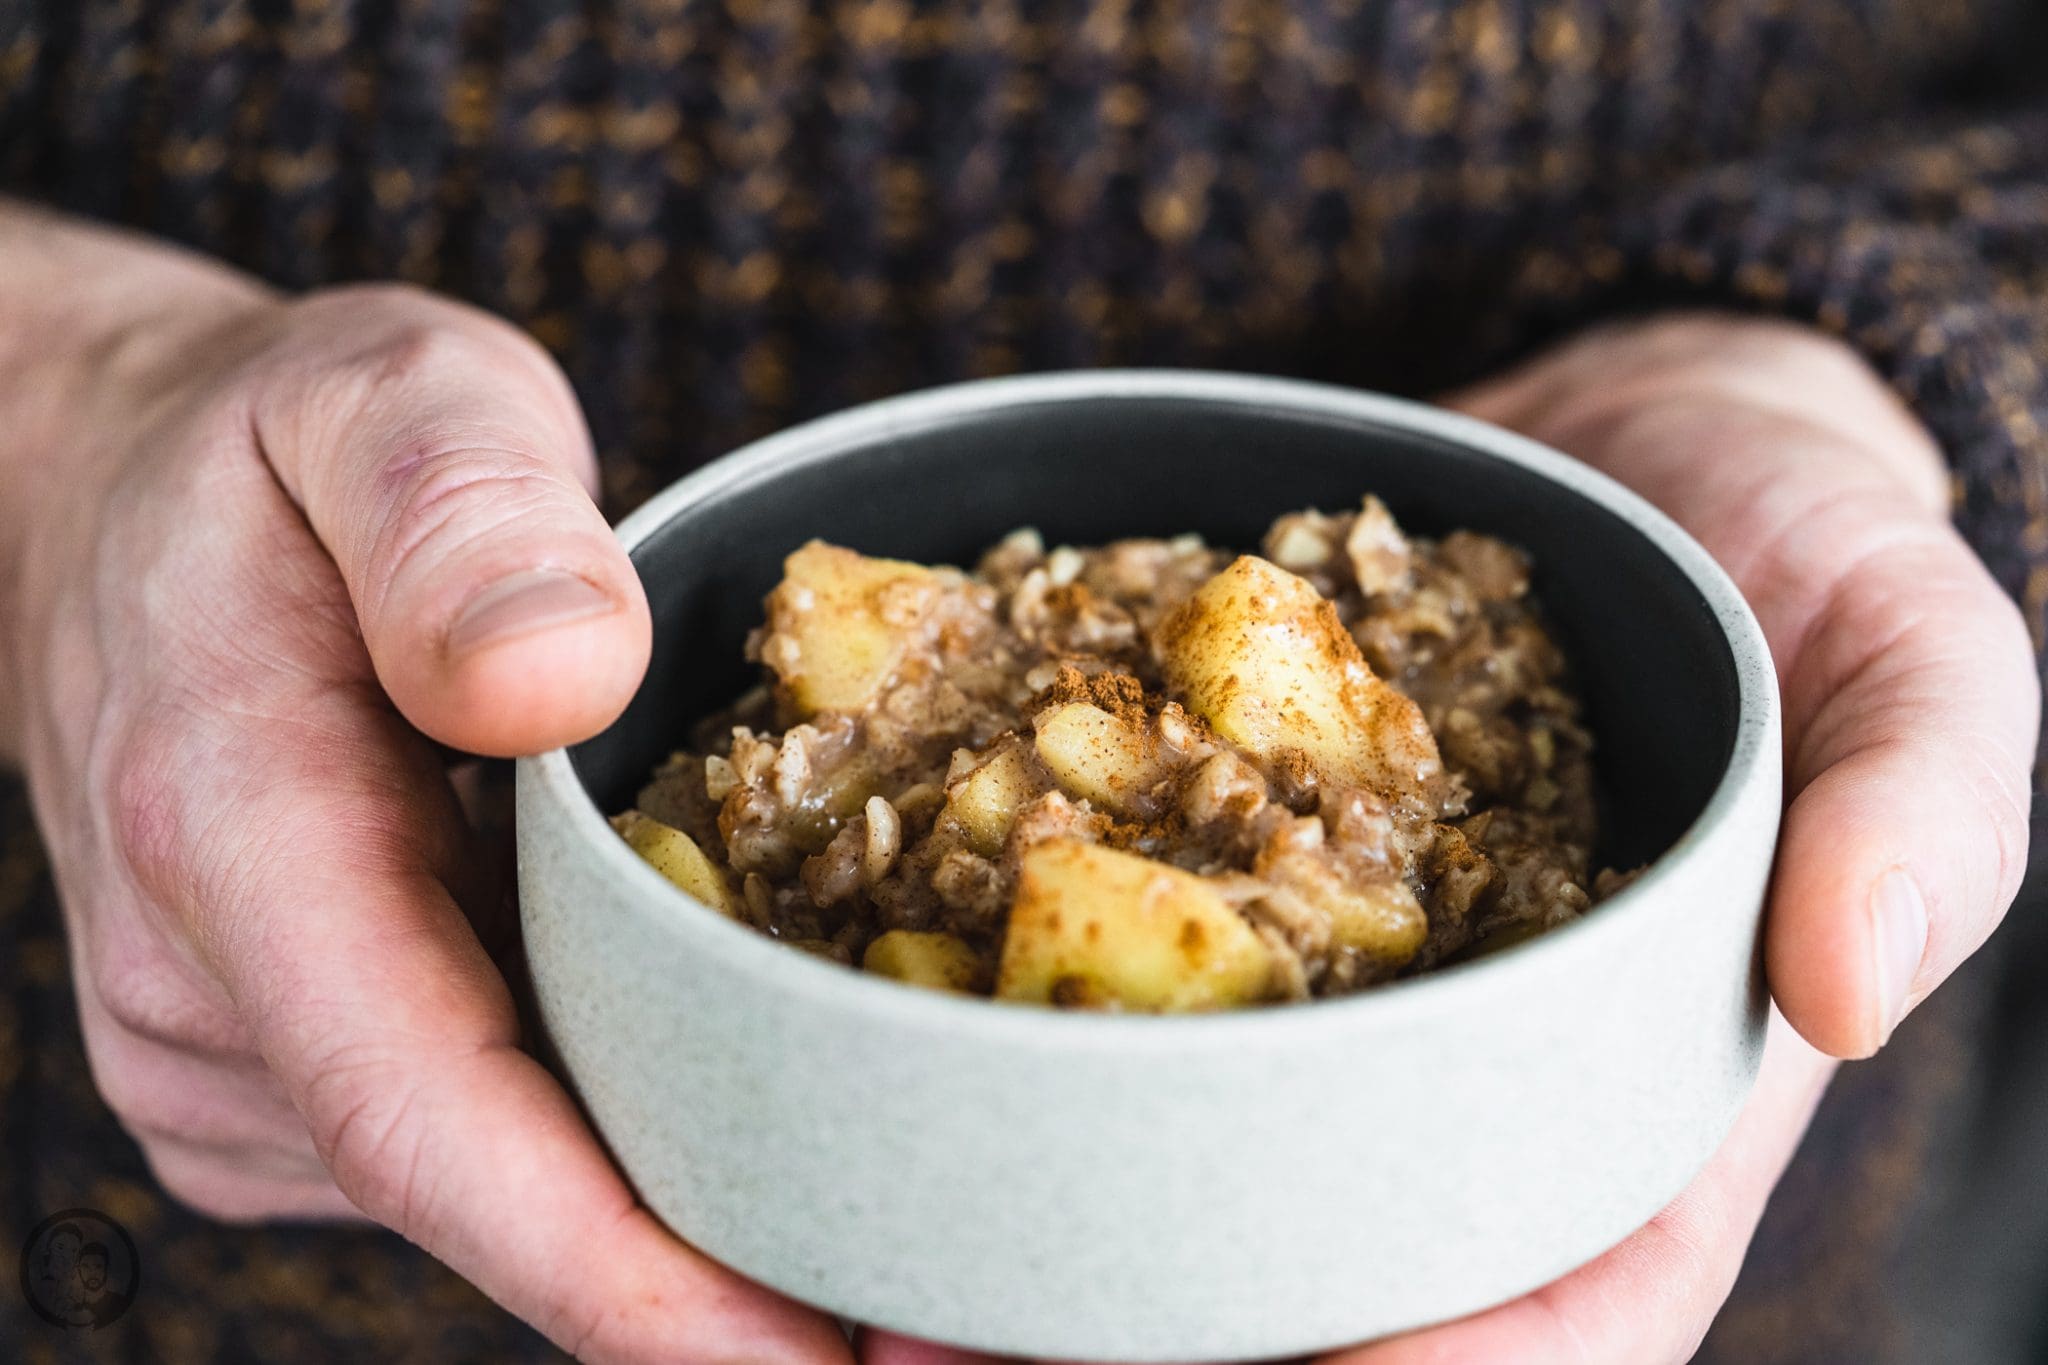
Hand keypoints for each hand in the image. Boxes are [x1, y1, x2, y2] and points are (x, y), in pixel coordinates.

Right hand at [0, 210, 849, 1362]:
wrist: (115, 504)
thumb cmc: (273, 447)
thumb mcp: (382, 400)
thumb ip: (460, 516)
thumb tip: (561, 677)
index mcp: (235, 832)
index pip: (428, 1115)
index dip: (623, 1270)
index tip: (811, 1361)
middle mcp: (215, 993)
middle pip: (499, 1194)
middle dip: (726, 1285)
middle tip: (963, 1326)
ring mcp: (239, 1052)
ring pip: (502, 1177)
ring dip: (693, 1206)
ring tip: (902, 1197)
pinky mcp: (286, 1068)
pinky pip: (484, 1132)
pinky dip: (622, 1133)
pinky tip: (750, 1082)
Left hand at [860, 315, 2038, 1363]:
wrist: (1598, 439)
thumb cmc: (1785, 549)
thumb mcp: (1909, 645)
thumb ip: (1926, 794)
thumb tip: (1853, 984)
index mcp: (1636, 1106)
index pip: (1544, 1325)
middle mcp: (1449, 1091)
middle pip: (1310, 1302)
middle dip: (1140, 1359)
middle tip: (930, 1357)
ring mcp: (1317, 1006)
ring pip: (1174, 1192)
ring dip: (1031, 1257)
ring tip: (853, 1270)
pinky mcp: (1207, 906)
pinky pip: (1095, 1012)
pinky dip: (990, 1058)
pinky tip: (859, 1056)